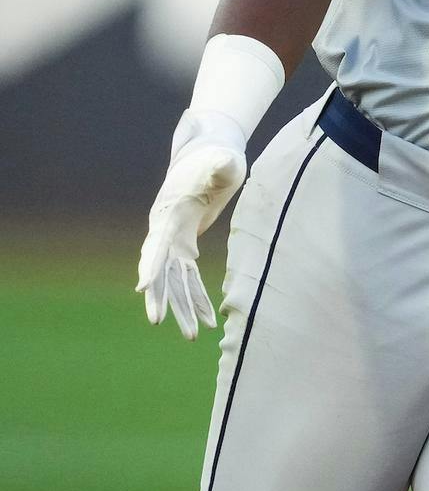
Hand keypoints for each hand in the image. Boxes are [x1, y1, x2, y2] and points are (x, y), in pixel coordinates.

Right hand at [136, 109, 247, 338]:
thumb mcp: (223, 161)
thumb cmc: (218, 158)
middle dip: (159, 296)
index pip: (157, 243)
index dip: (150, 265)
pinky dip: (196, 297)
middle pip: (159, 269)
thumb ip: (221, 165)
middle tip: (159, 323)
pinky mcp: (186, 245)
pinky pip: (187, 278)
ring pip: (173, 280)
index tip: (141, 287)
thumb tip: (224, 163)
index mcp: (171, 213)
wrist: (210, 154)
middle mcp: (166, 230)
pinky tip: (208, 320)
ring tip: (194, 335)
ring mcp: (174, 240)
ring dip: (181, 307)